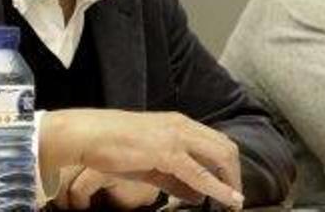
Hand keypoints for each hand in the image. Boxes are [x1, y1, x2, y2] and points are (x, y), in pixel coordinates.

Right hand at [40, 110, 243, 208]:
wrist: (87, 135)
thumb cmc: (113, 146)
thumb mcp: (150, 164)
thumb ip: (176, 180)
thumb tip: (199, 196)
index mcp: (180, 124)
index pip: (217, 141)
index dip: (229, 165)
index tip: (233, 186)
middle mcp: (183, 126)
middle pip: (225, 147)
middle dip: (235, 174)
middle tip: (236, 197)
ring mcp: (176, 136)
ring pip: (219, 156)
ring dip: (231, 181)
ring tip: (234, 202)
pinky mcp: (167, 152)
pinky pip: (199, 173)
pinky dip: (217, 187)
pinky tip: (226, 199)